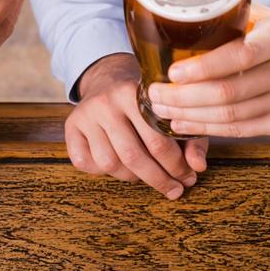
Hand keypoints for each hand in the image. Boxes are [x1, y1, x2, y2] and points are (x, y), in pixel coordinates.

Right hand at [64, 53, 206, 199]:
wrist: (108, 80)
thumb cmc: (146, 104)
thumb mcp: (173, 114)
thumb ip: (190, 139)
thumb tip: (198, 168)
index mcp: (136, 93)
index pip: (158, 140)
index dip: (176, 166)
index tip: (188, 179)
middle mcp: (108, 102)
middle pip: (133, 156)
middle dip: (158, 179)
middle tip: (175, 190)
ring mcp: (86, 114)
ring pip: (110, 163)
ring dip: (131, 177)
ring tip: (144, 173)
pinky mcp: (71, 125)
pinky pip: (85, 163)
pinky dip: (101, 171)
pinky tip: (116, 164)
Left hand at [147, 4, 269, 137]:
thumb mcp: (263, 15)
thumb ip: (230, 17)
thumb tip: (177, 19)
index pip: (241, 55)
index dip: (203, 67)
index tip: (172, 72)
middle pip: (230, 92)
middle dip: (185, 97)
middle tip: (155, 95)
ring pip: (232, 115)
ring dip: (191, 116)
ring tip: (163, 110)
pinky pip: (242, 130)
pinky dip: (209, 129)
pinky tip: (185, 124)